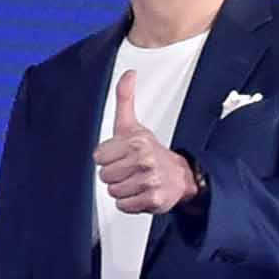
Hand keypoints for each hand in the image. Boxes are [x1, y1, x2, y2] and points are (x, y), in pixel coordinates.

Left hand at [96, 71, 197, 217]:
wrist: (180, 176)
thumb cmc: (151, 151)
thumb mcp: (133, 125)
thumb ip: (125, 99)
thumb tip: (129, 73)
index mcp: (136, 142)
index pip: (99, 157)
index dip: (108, 157)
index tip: (122, 155)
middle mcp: (144, 160)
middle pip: (105, 176)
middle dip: (115, 174)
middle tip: (129, 169)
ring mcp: (149, 181)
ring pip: (113, 191)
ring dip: (122, 189)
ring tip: (135, 180)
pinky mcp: (153, 200)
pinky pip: (124, 205)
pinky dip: (129, 203)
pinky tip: (140, 192)